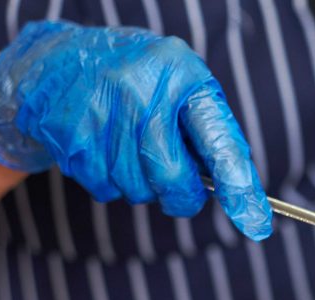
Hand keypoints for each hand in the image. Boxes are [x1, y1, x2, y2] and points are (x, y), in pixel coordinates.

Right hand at [0, 21, 270, 239]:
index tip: (256, 222)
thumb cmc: (140, 82)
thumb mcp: (182, 86)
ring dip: (142, 185)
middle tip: (179, 186)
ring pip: (138, 191)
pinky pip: (105, 189)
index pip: (219, 141)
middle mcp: (141, 91)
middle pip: (173, 179)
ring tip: (130, 147)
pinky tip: (104, 149)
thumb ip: (211, 135)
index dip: (239, 185)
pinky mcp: (71, 139)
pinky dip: (111, 181)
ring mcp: (101, 114)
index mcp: (182, 75)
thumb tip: (242, 197)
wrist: (58, 62)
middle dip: (181, 195)